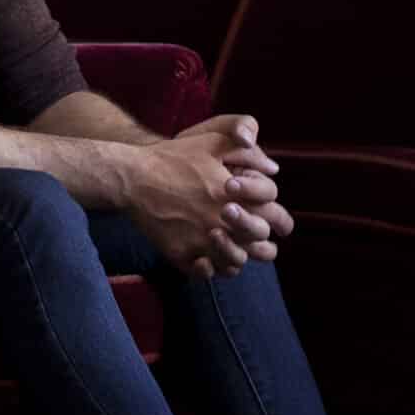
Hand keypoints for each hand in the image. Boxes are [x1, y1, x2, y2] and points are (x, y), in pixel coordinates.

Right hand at [124, 113, 292, 278]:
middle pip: (262, 247)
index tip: (279, 225)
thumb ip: (246, 149)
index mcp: (236, 196)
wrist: (132, 177)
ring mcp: (202, 241)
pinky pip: (207, 273)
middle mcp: (223, 221)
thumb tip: (273, 169)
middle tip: (257, 241)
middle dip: (263, 243)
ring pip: (236, 264)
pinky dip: (212, 269)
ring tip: (234, 250)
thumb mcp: (211, 140)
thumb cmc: (173, 157)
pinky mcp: (181, 255)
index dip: (281, 222)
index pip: (275, 216)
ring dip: (238, 257)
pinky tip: (208, 258)